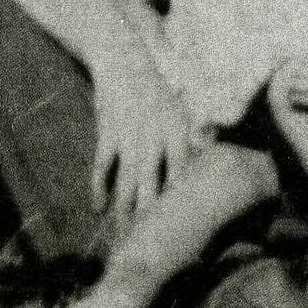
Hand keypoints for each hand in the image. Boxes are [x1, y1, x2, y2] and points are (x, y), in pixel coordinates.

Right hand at [89, 47, 194, 224]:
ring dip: (124, 213)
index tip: (184, 232)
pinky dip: (99, 188)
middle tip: (151, 248)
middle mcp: (156, 138)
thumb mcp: (181, 111)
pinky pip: (102, 167)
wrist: (123, 59)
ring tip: (124, 239)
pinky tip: (98, 207)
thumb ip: (195, 139)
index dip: (182, 205)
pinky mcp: (107, 133)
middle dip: (152, 221)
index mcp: (178, 133)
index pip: (183, 177)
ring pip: (127, 184)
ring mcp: (130, 136)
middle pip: (154, 189)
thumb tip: (209, 162)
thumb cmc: (156, 89)